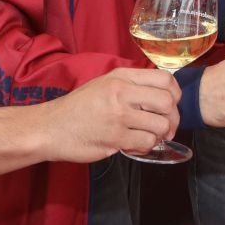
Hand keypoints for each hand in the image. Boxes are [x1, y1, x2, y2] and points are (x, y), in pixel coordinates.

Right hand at [41, 67, 179, 159]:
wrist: (50, 128)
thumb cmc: (78, 108)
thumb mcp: (104, 85)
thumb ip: (131, 86)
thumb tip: (162, 95)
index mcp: (121, 77)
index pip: (165, 79)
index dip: (175, 94)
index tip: (170, 105)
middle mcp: (121, 93)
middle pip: (168, 102)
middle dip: (172, 118)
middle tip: (165, 127)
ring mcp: (118, 115)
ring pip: (161, 125)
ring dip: (159, 135)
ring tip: (147, 137)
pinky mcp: (115, 138)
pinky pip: (147, 142)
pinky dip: (146, 147)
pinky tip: (135, 145)